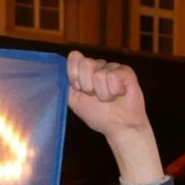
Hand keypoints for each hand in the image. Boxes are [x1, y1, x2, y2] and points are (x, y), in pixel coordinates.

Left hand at [65, 53, 163, 183]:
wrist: (120, 128)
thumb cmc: (100, 115)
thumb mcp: (75, 101)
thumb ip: (65, 85)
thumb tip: (57, 72)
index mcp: (85, 70)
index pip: (74, 57)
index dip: (74, 75)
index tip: (79, 89)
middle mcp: (99, 66)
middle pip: (86, 63)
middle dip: (88, 87)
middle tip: (97, 97)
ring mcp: (113, 67)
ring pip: (99, 74)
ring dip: (103, 94)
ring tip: (110, 99)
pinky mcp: (126, 72)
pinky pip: (113, 76)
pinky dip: (114, 91)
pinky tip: (120, 94)